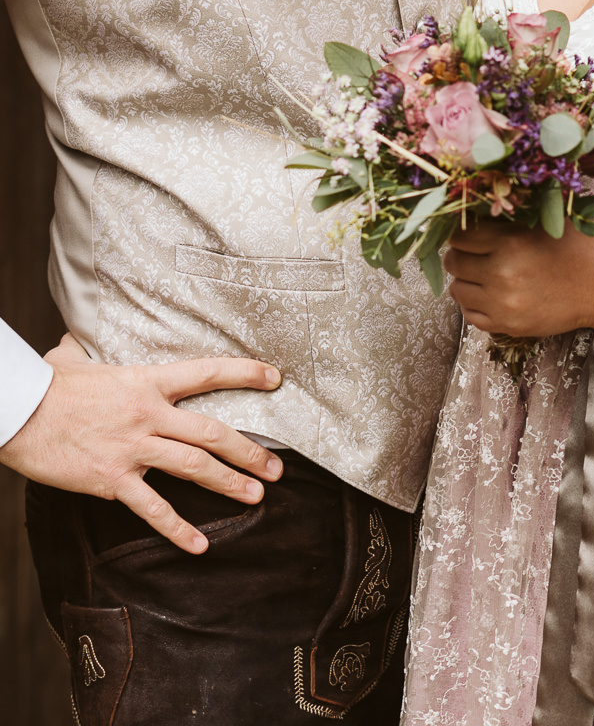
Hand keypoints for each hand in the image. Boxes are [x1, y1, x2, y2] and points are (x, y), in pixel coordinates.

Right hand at [0, 333, 284, 553]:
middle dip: (249, 450)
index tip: (275, 378)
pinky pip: (153, 508)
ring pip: (194, 467)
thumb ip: (87, 349)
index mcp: (147, 381)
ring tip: (256, 496)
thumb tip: (74, 338)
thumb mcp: (75, 357)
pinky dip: (178, 529)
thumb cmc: (47, 384)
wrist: (19, 412)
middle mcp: (148, 414)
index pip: (207, 373)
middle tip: (277, 466)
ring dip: (228, 483)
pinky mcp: (112, 480)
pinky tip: (200, 544)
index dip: (245, 374)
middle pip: (212, 432)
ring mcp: (133, 448)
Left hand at [444, 221, 593, 337]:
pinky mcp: (507, 325)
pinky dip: (474, 305)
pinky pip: (470, 316)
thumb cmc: (572, 248)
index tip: (468, 236)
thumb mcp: (542, 220)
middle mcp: (502, 272)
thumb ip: (508, 215)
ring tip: (482, 276)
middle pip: (454, 262)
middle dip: (459, 256)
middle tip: (472, 255)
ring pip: (457, 291)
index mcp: (509, 241)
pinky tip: (489, 295)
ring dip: (465, 282)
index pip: (458, 237)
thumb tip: (472, 209)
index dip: (460, 235)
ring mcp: (502, 302)